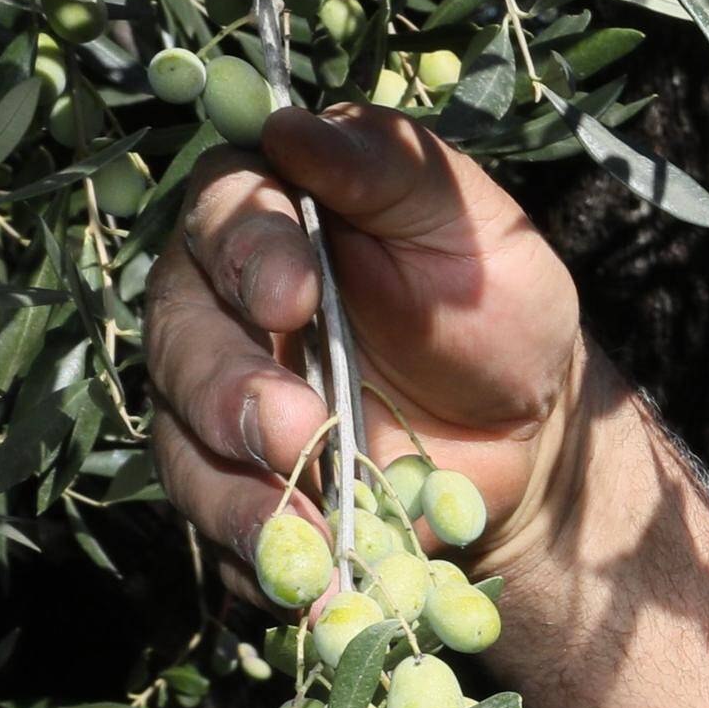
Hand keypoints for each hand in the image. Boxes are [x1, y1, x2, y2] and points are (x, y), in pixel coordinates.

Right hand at [148, 109, 591, 586]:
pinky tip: (315, 583)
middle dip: (230, 388)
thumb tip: (294, 123)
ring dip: (236, 491)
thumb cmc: (496, 310)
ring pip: (183, 443)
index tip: (296, 293)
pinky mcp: (234, 489)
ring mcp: (214, 405)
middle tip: (294, 430)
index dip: (249, 255)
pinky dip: (266, 560)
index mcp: (271, 215)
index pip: (225, 216)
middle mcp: (218, 305)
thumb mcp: (474, 228)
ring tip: (307, 533)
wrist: (528, 437)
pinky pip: (220, 528)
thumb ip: (393, 171)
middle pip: (180, 338)